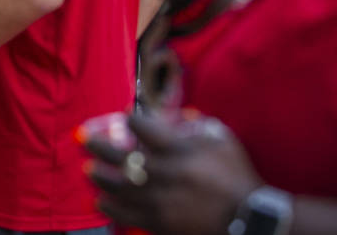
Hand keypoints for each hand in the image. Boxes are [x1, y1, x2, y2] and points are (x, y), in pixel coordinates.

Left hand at [86, 112, 260, 234]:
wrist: (252, 219)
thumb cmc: (238, 176)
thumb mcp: (223, 142)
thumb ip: (198, 126)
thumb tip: (178, 115)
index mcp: (181, 151)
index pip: (144, 128)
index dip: (130, 120)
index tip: (124, 117)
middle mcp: (166, 174)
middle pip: (123, 157)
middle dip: (100, 146)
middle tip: (86, 140)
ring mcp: (162, 201)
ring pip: (120, 186)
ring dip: (101, 176)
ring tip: (90, 169)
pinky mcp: (161, 224)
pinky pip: (128, 215)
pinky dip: (111, 207)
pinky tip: (101, 200)